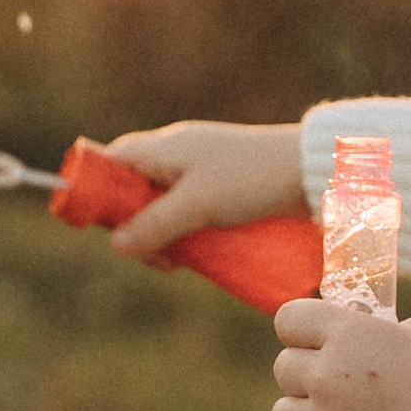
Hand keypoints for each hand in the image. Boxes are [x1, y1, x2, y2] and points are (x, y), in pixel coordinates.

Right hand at [97, 118, 304, 260]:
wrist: (312, 169)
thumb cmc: (252, 179)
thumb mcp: (198, 206)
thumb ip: (156, 225)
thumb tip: (117, 246)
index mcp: (162, 147)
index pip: (110, 161)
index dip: (98, 191)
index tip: (104, 228)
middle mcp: (176, 153)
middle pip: (133, 189)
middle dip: (134, 226)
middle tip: (156, 258)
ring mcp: (200, 168)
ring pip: (162, 204)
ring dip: (162, 234)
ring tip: (178, 262)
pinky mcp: (223, 185)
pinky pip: (188, 209)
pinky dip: (185, 230)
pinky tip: (197, 253)